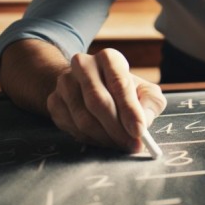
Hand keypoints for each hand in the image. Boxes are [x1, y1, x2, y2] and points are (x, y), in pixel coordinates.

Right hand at [45, 48, 166, 150]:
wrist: (86, 85)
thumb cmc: (122, 90)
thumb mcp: (144, 91)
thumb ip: (150, 103)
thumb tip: (143, 121)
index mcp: (109, 58)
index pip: (119, 83)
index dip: (130, 109)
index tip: (139, 131)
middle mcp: (83, 65)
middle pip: (98, 101)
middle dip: (118, 129)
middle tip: (132, 146)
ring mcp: (65, 83)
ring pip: (83, 119)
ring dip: (105, 138)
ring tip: (121, 145)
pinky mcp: (54, 101)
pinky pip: (72, 128)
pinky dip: (91, 140)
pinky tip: (104, 141)